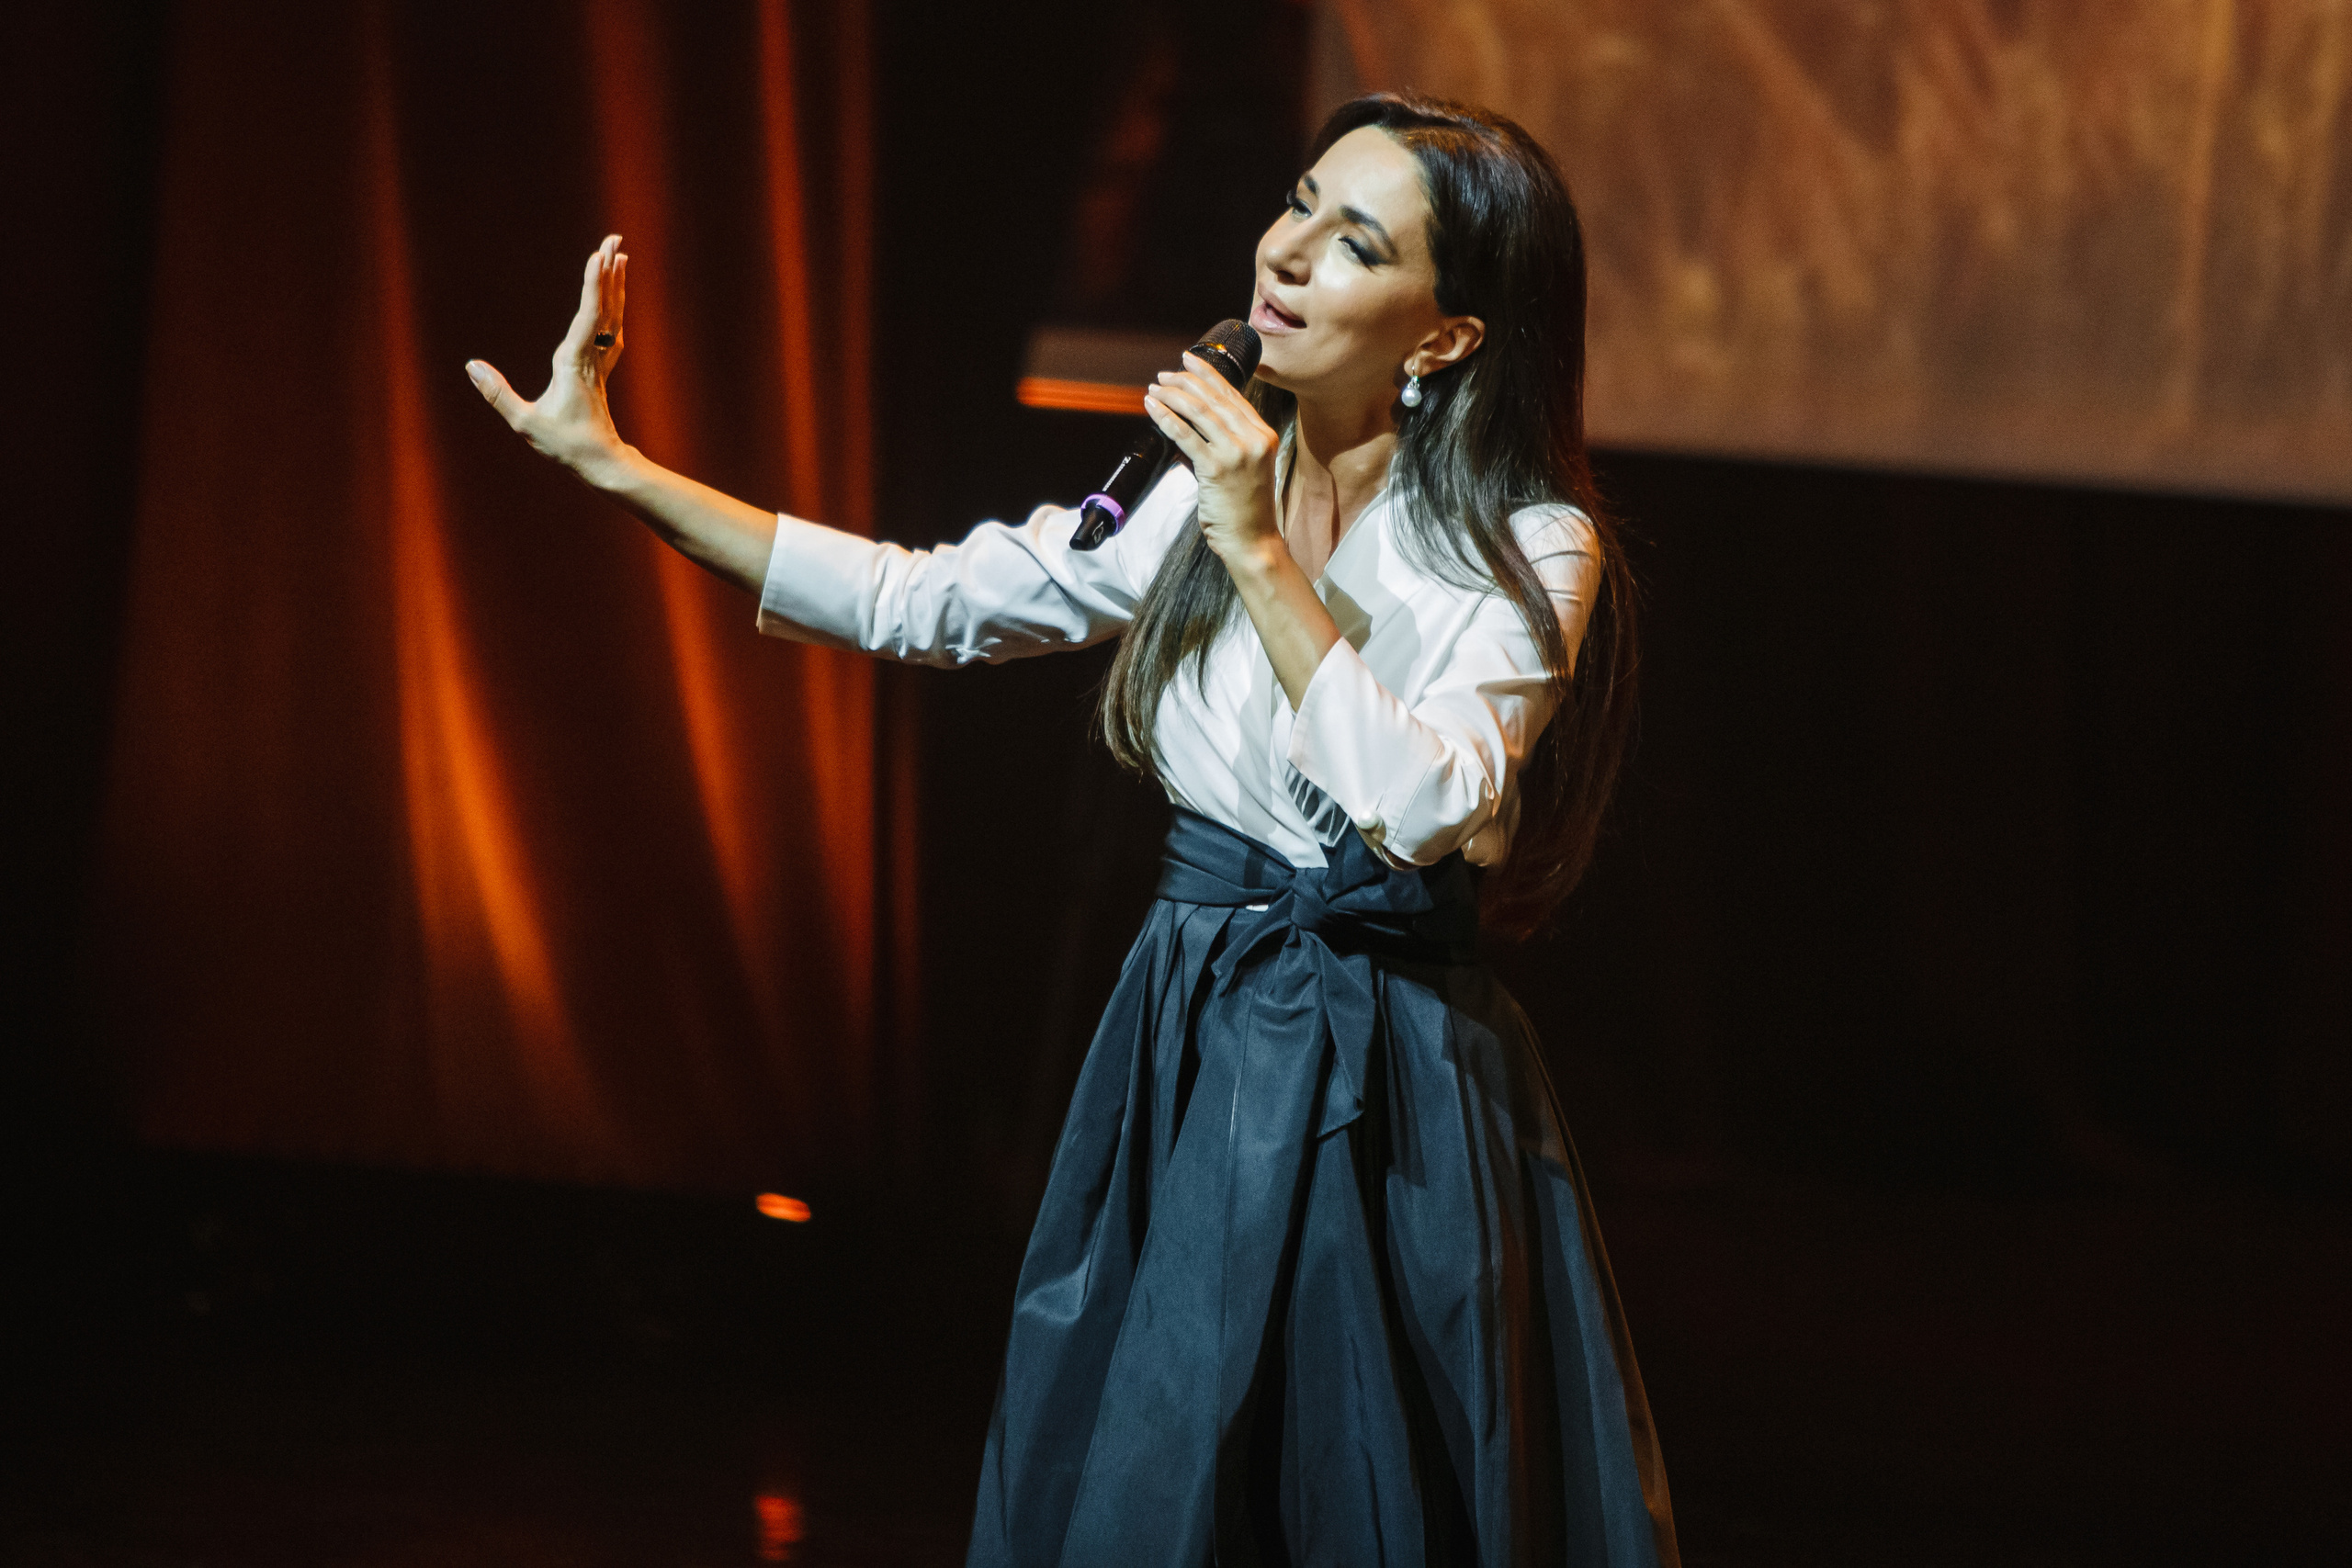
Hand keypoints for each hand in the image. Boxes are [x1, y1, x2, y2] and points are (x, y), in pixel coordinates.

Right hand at [466, 235, 632, 485]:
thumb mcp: (525, 423)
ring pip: (612, 315)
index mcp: (575, 363)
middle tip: (614, 238)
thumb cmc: (565, 445)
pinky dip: (612, 307)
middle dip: (608, 271)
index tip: (599, 257)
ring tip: (619, 255)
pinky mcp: (601, 369)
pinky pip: (610, 329)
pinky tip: (614, 297)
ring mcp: (600, 362)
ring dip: (614, 284)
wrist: (602, 464)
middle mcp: (592, 357)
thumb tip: (470, 365)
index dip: (594, 286)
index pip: (588, 317)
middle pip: (604, 306)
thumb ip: (498, 394)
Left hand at [1142, 352, 1283, 572]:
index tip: (1189, 361)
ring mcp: (1236, 452)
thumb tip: (1195, 420)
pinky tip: (1152, 407)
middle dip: (1185, 381)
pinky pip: (1185, 434)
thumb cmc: (1246, 508)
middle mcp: (1253, 438)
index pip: (1232, 394)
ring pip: (1199, 411)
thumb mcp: (1248, 466)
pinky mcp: (1216, 468)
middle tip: (1164, 376)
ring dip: (1172, 395)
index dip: (1208, 374)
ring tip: (1155, 389)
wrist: (1252, 540)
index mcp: (1263, 434)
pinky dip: (1166, 417)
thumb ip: (1231, 441)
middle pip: (1214, 398)